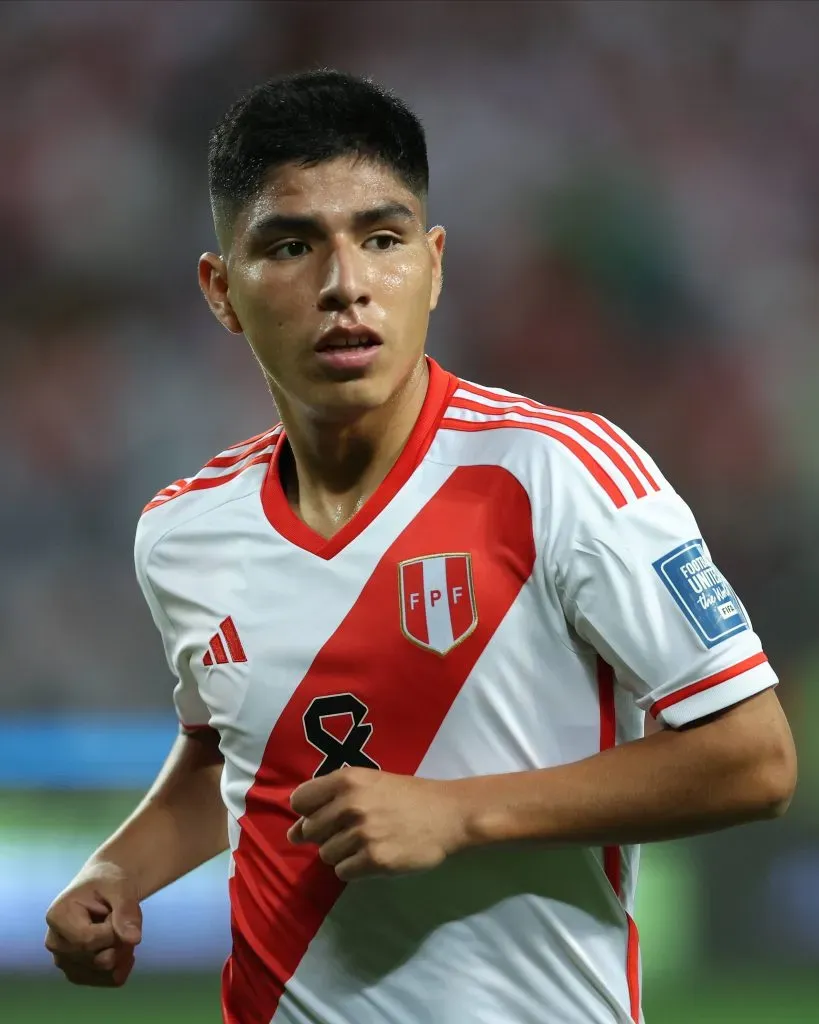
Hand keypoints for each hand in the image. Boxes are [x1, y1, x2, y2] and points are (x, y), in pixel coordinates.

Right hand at [45, 863, 141, 986]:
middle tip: (122, 918)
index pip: (88, 941)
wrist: (105, 888)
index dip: (113, 930)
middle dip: (121, 940)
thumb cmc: (109, 883)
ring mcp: (64, 962)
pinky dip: (124, 964)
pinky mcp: (78, 973)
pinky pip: (109, 980)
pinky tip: (124, 945)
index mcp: (57, 917)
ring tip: (120, 929)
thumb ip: (126, 910)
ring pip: (105, 972)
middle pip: (98, 959)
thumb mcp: (120, 887)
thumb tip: (134, 939)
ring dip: (123, 951)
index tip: (116, 911)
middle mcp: (55, 943)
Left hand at [288, 768, 466, 880]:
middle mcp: (350, 805)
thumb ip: (329, 802)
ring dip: (343, 852)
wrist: (448, 815)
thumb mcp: (369, 783)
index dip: (308, 811)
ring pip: (326, 854)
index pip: (300, 800)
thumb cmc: (407, 796)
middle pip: (310, 831)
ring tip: (369, 841)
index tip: (326, 814)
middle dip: (327, 834)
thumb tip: (292, 834)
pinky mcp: (374, 861)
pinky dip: (356, 868)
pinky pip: (344, 872)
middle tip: (355, 830)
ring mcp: (362, 834)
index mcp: (347, 780)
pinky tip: (375, 855)